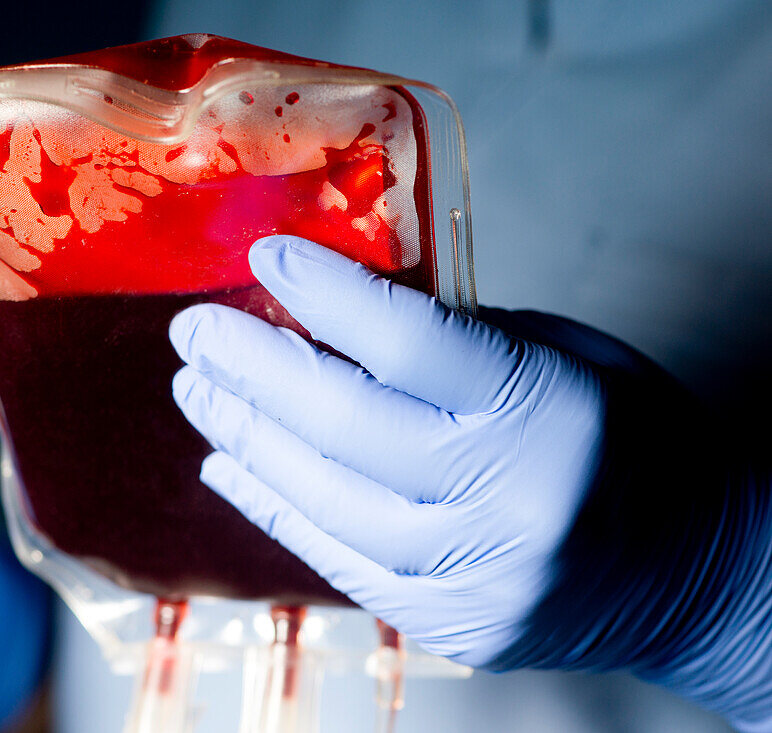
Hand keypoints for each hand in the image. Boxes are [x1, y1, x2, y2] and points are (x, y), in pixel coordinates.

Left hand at [169, 235, 770, 727]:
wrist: (695, 572)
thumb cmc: (632, 438)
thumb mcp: (563, 357)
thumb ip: (456, 340)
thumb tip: (336, 315)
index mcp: (541, 412)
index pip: (409, 342)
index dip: (325, 293)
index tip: (264, 254)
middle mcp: (501, 501)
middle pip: (341, 424)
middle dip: (251, 368)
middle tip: (194, 331)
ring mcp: (469, 576)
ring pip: (321, 500)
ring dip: (244, 438)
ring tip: (198, 391)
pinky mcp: (445, 624)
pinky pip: (334, 561)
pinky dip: (273, 507)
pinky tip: (227, 466)